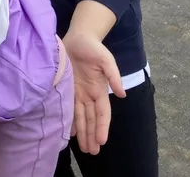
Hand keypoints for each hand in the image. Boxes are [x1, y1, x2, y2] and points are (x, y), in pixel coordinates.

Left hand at [63, 30, 125, 154]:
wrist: (78, 37)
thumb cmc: (93, 47)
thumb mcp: (105, 59)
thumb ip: (113, 75)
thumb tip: (123, 94)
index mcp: (99, 89)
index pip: (102, 113)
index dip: (102, 127)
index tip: (102, 141)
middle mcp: (89, 93)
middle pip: (91, 119)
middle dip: (92, 135)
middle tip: (92, 152)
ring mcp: (77, 92)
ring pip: (81, 116)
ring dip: (82, 132)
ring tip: (84, 148)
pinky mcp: (67, 87)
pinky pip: (68, 106)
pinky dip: (69, 119)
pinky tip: (69, 131)